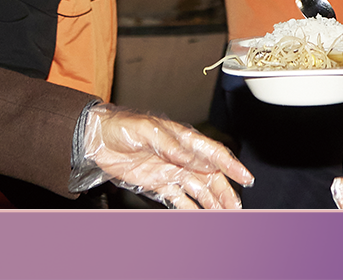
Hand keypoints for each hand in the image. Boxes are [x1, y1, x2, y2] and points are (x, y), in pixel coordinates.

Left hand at [81, 103, 253, 208]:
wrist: (96, 138)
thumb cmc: (122, 126)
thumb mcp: (147, 130)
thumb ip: (171, 145)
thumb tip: (192, 159)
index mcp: (183, 138)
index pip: (212, 153)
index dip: (231, 165)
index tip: (246, 178)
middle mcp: (181, 155)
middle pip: (209, 175)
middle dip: (225, 191)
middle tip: (236, 207)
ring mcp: (170, 170)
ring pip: (197, 188)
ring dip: (211, 201)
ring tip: (222, 215)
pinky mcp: (157, 183)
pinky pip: (178, 197)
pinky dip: (189, 208)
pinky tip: (198, 216)